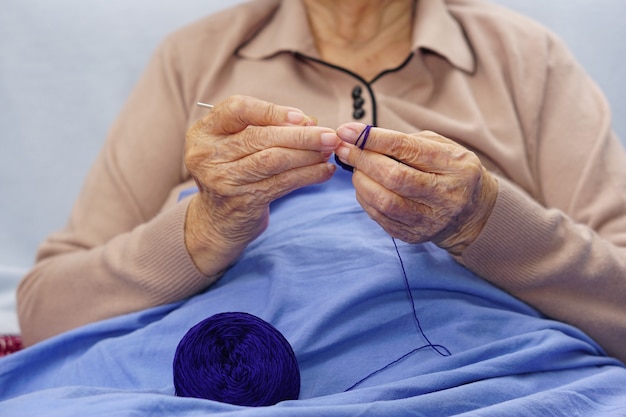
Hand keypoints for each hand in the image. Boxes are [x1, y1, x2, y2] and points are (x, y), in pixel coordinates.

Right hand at [184, 95, 339, 274]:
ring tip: (329, 151)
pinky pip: (283, 183)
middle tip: (329, 135)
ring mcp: (224, 180)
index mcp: (203, 132)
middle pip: (260, 137)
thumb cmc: (233, 172)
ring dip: (307, 154)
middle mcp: (208, 155)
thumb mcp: (234, 145)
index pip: (237, 109)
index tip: (302, 117)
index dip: (272, 111)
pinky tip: (324, 171)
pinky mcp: (243, 201)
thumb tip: (309, 122)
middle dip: (300, 135)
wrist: (217, 220)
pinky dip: (308, 175)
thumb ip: (264, 128)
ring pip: (274, 160)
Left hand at [334, 123, 497, 254]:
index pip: (407, 148)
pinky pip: (380, 218)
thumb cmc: (450, 171)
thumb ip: (404, 141)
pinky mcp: (414, 235)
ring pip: (385, 201)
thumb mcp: (440, 147)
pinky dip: (365, 200)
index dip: (374, 139)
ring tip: (356, 169)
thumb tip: (360, 137)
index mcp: (454, 165)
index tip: (348, 131)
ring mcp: (430, 219)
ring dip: (361, 182)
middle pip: (394, 176)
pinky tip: (364, 188)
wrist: (473, 212)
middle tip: (346, 149)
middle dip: (363, 160)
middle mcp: (445, 195)